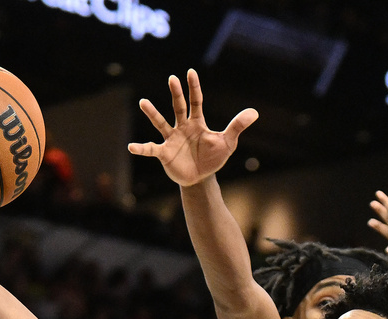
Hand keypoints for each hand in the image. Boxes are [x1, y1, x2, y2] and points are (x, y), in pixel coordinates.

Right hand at [128, 69, 258, 186]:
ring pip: (161, 123)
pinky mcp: (164, 153)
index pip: (196, 101)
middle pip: (178, 107)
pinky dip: (142, 148)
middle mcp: (182, 127)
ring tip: (143, 102)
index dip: (193, 88)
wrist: (200, 177)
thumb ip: (237, 126)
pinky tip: (132, 147)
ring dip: (153, 113)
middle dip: (176, 93)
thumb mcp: (227, 142)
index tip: (190, 72)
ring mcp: (171, 139)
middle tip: (172, 78)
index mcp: (197, 123)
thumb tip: (254, 112)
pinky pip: (151, 149)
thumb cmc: (213, 158)